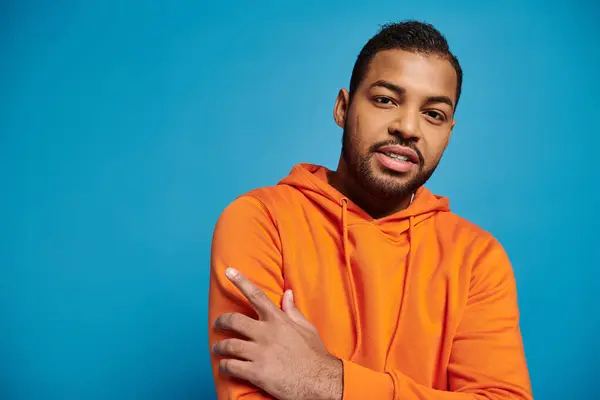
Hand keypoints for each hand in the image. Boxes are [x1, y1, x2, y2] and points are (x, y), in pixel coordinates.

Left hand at [213, 267, 342, 399]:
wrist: (320, 382)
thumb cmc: (315, 356)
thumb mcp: (307, 328)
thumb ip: (293, 311)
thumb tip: (287, 293)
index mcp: (278, 320)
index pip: (256, 295)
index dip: (240, 281)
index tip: (229, 271)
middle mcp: (266, 333)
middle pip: (234, 320)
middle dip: (221, 321)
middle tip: (218, 324)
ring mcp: (260, 353)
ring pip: (229, 345)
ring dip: (219, 347)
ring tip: (218, 349)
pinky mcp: (256, 372)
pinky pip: (231, 366)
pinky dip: (224, 366)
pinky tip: (225, 367)